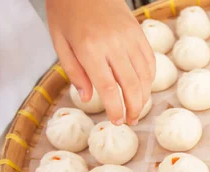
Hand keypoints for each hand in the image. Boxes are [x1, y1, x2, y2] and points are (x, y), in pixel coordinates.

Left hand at [46, 0, 154, 124]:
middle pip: (131, 85)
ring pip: (144, 76)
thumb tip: (88, 97)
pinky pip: (150, 61)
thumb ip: (74, 72)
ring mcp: (129, 38)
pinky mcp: (139, 33)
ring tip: (137, 108)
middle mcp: (113, 44)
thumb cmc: (67, 11)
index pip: (108, 88)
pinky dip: (149, 79)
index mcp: (89, 48)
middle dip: (133, 108)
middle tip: (131, 121)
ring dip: (143, 96)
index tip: (116, 121)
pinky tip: (142, 88)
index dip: (115, 109)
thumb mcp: (60, 42)